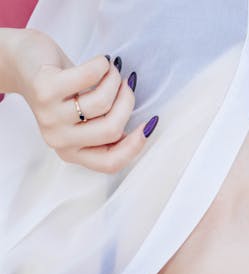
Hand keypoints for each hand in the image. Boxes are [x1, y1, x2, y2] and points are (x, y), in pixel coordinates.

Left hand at [5, 29, 157, 172]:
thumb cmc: (63, 90)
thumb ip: (107, 129)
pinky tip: (101, 62)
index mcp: (73, 153)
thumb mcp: (87, 118)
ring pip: (102, 104)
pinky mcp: (45, 89)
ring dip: (115, 81)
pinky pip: (88, 77)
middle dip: (126, 103)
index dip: (135, 145)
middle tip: (126, 85)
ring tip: (111, 70)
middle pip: (111, 130)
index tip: (149, 124)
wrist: (25, 63)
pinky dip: (102, 66)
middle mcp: (60, 141)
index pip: (111, 163)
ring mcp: (51, 117)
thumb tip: (144, 130)